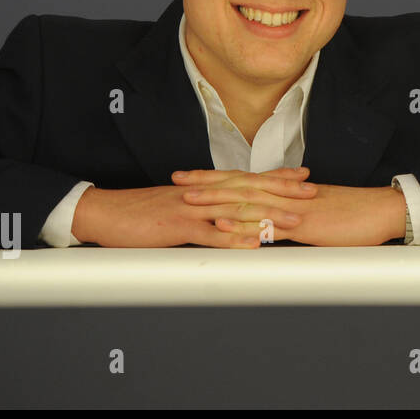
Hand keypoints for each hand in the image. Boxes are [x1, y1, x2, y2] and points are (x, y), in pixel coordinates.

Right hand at [72, 167, 313, 247]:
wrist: (106, 212)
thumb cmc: (142, 213)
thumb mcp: (180, 208)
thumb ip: (206, 210)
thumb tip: (229, 216)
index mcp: (205, 188)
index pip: (248, 178)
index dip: (277, 176)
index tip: (304, 176)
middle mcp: (203, 194)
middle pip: (250, 189)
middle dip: (283, 191)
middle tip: (312, 193)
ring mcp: (192, 209)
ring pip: (236, 209)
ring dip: (267, 215)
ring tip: (294, 221)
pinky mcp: (177, 226)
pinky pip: (208, 232)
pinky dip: (232, 237)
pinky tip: (252, 242)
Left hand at [177, 175, 407, 246]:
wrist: (383, 210)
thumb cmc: (356, 214)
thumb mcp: (320, 211)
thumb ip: (296, 213)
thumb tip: (276, 223)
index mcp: (289, 190)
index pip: (246, 179)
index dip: (217, 176)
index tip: (192, 175)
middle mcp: (287, 194)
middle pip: (239, 184)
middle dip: (206, 181)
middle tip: (177, 178)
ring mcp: (293, 208)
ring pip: (247, 201)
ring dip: (215, 200)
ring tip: (188, 199)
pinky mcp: (303, 225)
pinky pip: (268, 224)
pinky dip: (242, 224)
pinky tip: (223, 225)